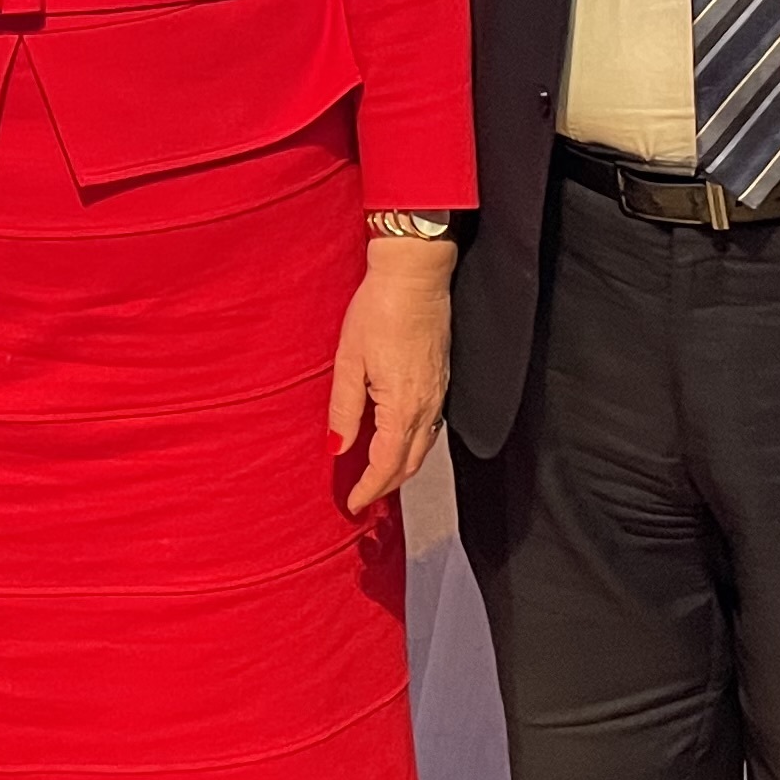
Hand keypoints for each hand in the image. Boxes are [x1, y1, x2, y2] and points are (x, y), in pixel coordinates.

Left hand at [331, 237, 453, 515]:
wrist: (415, 275)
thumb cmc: (379, 310)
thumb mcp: (348, 360)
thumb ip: (344, 409)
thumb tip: (337, 448)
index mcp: (403, 407)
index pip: (387, 465)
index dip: (369, 489)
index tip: (352, 504)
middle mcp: (427, 406)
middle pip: (410, 463)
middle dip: (386, 486)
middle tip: (361, 496)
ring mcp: (439, 393)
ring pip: (423, 447)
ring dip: (401, 467)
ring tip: (375, 476)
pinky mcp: (441, 380)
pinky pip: (430, 426)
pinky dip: (413, 444)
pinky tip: (396, 439)